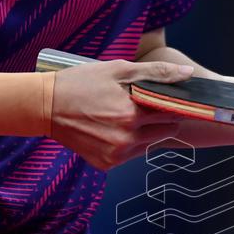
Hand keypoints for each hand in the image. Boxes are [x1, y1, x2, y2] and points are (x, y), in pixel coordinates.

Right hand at [51, 59, 192, 170]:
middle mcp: (126, 139)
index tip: (170, 98)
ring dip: (148, 132)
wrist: (45, 107)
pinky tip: (115, 128)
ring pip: (151, 144)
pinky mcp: (107, 164)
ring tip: (127, 114)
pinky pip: (132, 154)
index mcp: (131, 114)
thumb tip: (188, 76)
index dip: (174, 104)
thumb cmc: (82, 83)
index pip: (173, 113)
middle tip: (146, 105)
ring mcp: (116, 155)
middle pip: (166, 131)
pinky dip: (131, 142)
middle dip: (162, 118)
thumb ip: (156, 73)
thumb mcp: (118, 70)